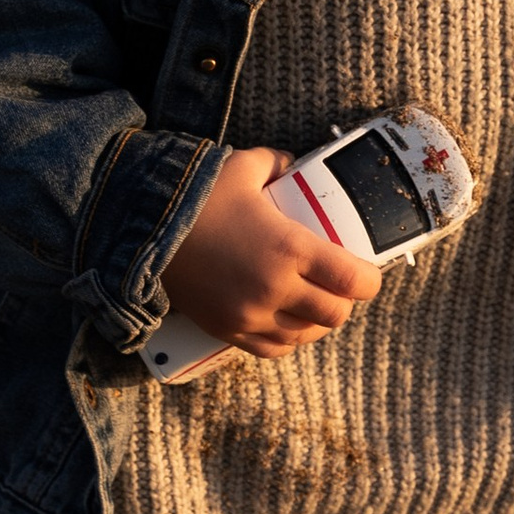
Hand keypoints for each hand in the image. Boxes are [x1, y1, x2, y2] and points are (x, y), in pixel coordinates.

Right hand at [160, 148, 382, 360]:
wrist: (143, 231)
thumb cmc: (198, 196)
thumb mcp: (244, 167)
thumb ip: (277, 163)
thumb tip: (293, 165)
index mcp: (290, 249)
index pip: (353, 281)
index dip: (370, 281)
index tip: (368, 273)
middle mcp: (275, 288)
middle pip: (335, 314)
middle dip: (345, 301)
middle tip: (340, 286)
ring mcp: (250, 315)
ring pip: (305, 336)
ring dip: (316, 322)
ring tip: (314, 303)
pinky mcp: (227, 331)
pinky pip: (272, 349)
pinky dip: (287, 339)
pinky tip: (288, 322)